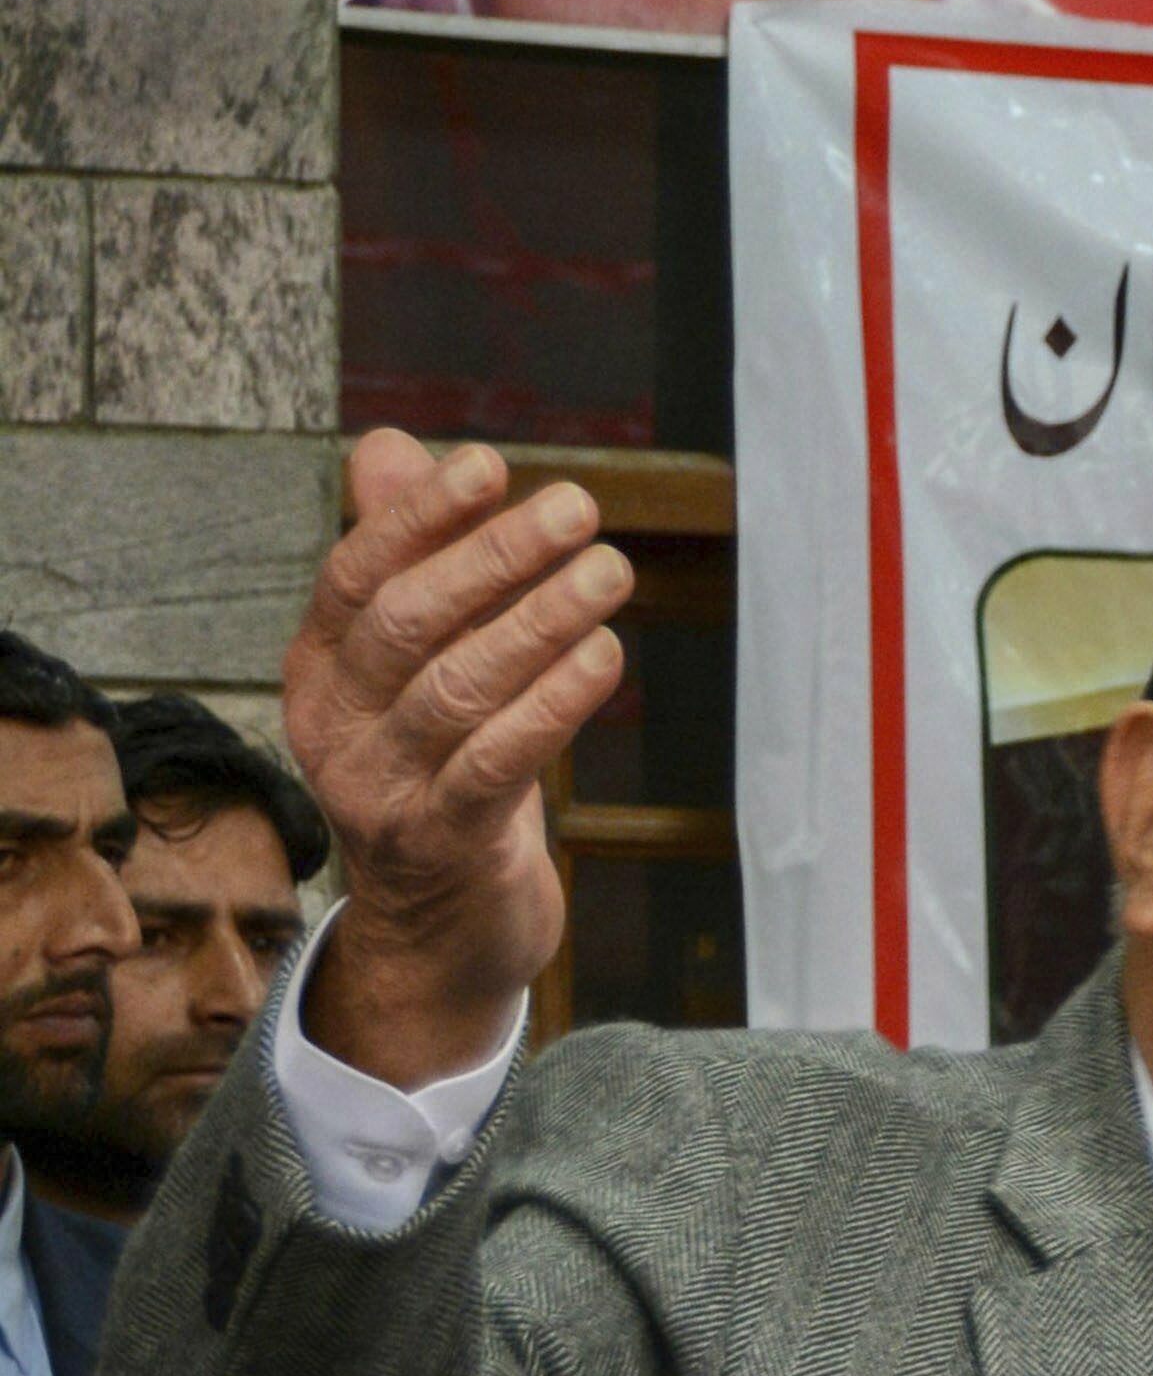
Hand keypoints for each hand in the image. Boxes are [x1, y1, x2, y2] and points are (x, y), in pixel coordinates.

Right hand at [287, 432, 631, 1085]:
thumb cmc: (439, 769)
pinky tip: (604, 657)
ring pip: (456, 688)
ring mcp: (381, 789)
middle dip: (493, 557)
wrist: (436, 929)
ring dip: (539, 621)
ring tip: (610, 572)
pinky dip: (552, 705)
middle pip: (406, 623)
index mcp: (319, 671)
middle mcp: (334, 727)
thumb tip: (390, 446)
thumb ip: (407, 556)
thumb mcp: (415, 666)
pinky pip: (496, 762)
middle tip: (579, 510)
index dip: (420, 517)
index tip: (490, 465)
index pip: (357, 575)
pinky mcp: (442, 842)